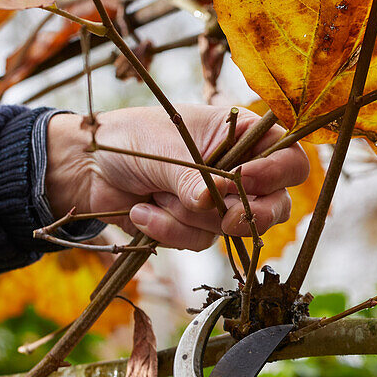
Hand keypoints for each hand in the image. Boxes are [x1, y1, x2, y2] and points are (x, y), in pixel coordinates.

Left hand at [44, 104, 308, 249]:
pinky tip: (142, 212)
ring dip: (189, 217)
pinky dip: (168, 230)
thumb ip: (193, 176)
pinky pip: (199, 241)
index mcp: (242, 135)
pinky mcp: (195, 227)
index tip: (246, 179)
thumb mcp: (165, 148)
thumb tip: (212, 204)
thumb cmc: (130, 140)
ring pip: (233, 228)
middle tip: (224, 215)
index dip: (277, 173)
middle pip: (276, 204)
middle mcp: (240, 170)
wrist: (87, 168)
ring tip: (155, 195)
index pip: (289, 158)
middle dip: (248, 214)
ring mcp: (219, 202)